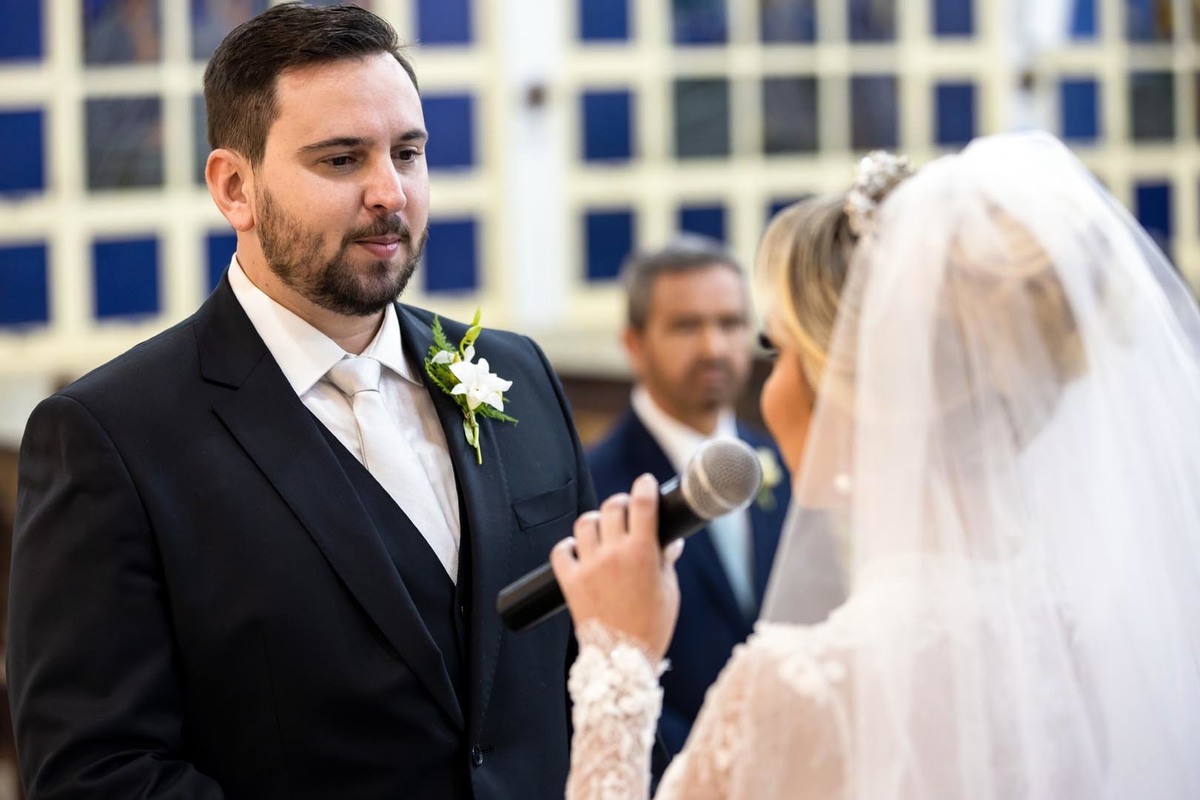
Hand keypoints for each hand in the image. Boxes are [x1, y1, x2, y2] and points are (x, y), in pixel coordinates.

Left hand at [550, 474, 682, 661]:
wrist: (623, 662)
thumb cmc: (652, 627)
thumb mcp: (669, 591)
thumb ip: (666, 560)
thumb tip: (671, 541)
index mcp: (643, 553)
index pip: (642, 503)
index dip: (644, 486)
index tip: (645, 482)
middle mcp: (613, 554)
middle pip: (612, 507)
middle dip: (621, 504)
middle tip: (625, 510)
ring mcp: (589, 567)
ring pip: (585, 523)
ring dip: (595, 522)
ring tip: (602, 532)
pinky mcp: (570, 582)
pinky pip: (561, 550)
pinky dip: (568, 547)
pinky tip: (578, 551)